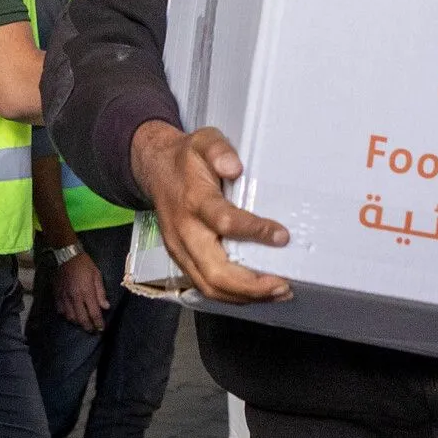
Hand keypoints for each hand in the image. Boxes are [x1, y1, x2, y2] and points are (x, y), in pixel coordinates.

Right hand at [52, 249, 109, 332]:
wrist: (66, 256)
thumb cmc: (84, 264)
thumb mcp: (97, 275)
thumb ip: (101, 292)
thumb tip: (106, 307)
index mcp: (87, 292)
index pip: (94, 313)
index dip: (98, 323)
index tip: (101, 329)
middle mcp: (75, 298)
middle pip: (81, 319)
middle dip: (88, 327)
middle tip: (93, 330)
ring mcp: (64, 298)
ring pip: (70, 317)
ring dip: (78, 323)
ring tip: (83, 323)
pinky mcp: (57, 296)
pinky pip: (61, 311)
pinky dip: (67, 316)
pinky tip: (71, 315)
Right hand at [131, 120, 291, 303]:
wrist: (155, 169)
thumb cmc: (186, 158)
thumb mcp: (204, 141)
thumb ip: (219, 150)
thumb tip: (235, 167)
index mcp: (193, 201)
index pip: (224, 222)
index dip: (254, 232)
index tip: (282, 236)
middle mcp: (184, 231)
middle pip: (214, 272)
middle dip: (250, 285)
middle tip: (282, 286)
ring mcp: (180, 250)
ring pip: (209, 286)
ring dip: (244, 296)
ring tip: (277, 293)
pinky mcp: (181, 259)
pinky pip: (205, 286)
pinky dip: (232, 296)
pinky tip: (255, 294)